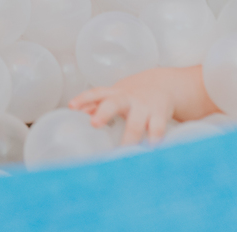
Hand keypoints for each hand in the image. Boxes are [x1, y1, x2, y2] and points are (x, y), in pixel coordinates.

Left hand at [69, 66, 212, 145]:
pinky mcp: (160, 115)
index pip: (96, 93)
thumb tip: (76, 112)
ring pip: (136, 123)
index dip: (83, 98)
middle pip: (114, 104)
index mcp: (114, 94)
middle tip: (95, 123)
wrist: (165, 85)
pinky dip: (154, 141)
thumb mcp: (114, 96)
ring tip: (123, 152)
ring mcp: (144, 107)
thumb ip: (96, 105)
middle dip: (104, 113)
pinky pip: (157, 129)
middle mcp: (128, 99)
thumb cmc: (132, 95)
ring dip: (130, 137)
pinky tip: (150, 151)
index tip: (71, 106)